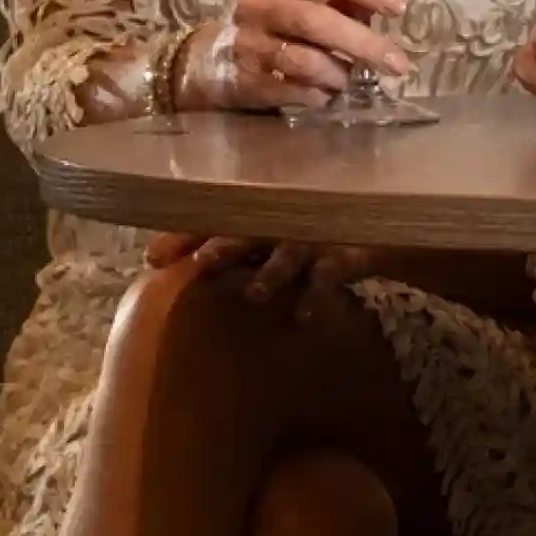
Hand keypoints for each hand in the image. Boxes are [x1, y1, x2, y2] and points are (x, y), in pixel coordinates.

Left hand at [145, 233, 378, 308]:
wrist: (383, 231)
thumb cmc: (309, 243)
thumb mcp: (269, 246)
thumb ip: (230, 259)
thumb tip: (171, 278)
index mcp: (257, 218)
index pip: (213, 221)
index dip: (183, 237)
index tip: (152, 259)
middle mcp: (282, 222)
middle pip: (247, 230)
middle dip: (222, 247)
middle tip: (198, 265)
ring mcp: (316, 236)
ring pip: (289, 252)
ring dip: (272, 271)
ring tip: (254, 295)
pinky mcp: (350, 251)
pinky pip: (333, 272)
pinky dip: (316, 293)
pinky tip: (301, 317)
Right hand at [188, 0, 410, 112]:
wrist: (213, 55)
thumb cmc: (278, 21)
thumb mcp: (306, 0)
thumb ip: (343, 1)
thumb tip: (384, 8)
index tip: (398, 7)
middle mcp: (260, 4)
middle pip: (314, 20)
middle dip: (362, 43)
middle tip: (397, 63)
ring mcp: (249, 43)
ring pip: (301, 59)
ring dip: (337, 73)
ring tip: (351, 80)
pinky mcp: (244, 78)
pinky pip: (288, 90)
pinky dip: (316, 95)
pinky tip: (327, 96)